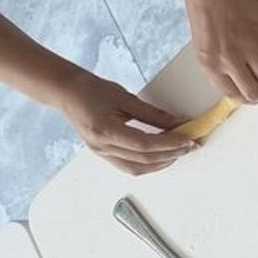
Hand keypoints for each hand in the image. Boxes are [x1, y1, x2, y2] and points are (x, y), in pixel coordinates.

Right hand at [55, 70, 195, 175]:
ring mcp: (100, 153)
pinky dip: (148, 163)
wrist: (68, 92)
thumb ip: (154, 114)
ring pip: (137, 168)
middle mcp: (101, 147)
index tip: (189, 140)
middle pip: (143, 159)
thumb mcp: (127, 98)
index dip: (170, 144)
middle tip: (190, 146)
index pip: (145, 145)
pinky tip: (161, 155)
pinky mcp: (103, 154)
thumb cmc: (94, 90)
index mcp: (105, 131)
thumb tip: (179, 124)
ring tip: (179, 152)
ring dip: (161, 163)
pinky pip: (129, 166)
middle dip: (171, 154)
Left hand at [184, 0, 257, 102]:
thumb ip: (219, 61)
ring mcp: (250, 47)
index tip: (250, 92)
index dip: (245, 96)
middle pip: (255, 92)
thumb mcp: (203, 41)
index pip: (233, 94)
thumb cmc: (203, 4)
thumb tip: (237, 74)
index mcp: (209, 64)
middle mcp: (229, 60)